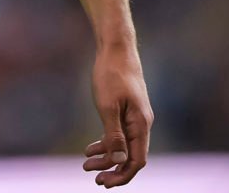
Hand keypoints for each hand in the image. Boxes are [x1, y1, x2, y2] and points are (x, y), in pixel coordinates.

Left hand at [82, 43, 152, 186]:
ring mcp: (135, 117)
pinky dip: (107, 143)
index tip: (103, 182)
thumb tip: (120, 160)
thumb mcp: (108, 106)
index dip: (122, 175)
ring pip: (124, 146)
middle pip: (130, 156)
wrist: (116, 48)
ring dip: (107, 157)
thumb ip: (114, 134)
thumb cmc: (112, 74)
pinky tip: (91, 148)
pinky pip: (119, 134)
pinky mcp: (127, 110)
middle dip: (112, 168)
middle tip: (91, 175)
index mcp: (141, 124)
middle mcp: (142, 123)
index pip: (137, 160)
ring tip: (86, 164)